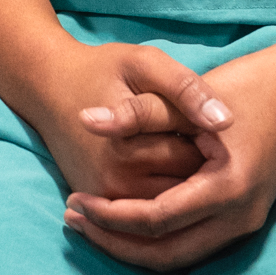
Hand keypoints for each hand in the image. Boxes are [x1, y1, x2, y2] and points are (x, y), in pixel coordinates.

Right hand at [25, 41, 222, 207]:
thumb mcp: (145, 64)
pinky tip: (162, 162)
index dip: (210, 138)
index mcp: (128, 151)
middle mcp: (115, 186)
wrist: (48, 88)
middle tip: (194, 133)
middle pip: (186, 189)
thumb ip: (185, 89)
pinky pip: (148, 210)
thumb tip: (226, 122)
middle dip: (200, 165)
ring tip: (177, 144)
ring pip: (170, 205)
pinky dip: (163, 191)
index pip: (197, 160)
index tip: (201, 116)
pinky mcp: (101, 204)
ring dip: (184, 181)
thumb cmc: (102, 70)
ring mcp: (107, 200)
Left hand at [65, 40, 275, 270]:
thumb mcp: (189, 95)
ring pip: (180, 256)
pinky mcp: (245, 217)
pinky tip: (128, 217)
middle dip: (116, 242)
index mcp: (229, 188)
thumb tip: (86, 120)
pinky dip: (158, 239)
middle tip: (75, 218)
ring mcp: (247, 222)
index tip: (76, 200)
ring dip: (135, 245)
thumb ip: (138, 112)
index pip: (156, 220)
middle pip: (166, 254)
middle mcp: (241, 216)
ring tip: (94, 220)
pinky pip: (194, 244)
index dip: (111, 215)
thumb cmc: (249, 84)